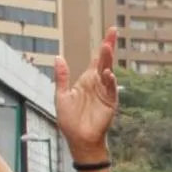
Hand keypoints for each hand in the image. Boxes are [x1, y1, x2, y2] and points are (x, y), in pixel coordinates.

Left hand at [55, 28, 117, 158]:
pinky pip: (111, 90)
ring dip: (108, 60)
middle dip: (109, 47)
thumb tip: (58, 57)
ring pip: (108, 72)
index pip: (96, 59)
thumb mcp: (61, 96)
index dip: (103, 46)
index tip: (110, 31)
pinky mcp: (110, 104)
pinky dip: (110, 82)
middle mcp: (98, 84)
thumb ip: (62, 77)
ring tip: (107, 48)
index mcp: (87, 81)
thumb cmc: (70, 121)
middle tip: (113, 32)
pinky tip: (108, 74)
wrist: (78, 139)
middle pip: (105, 61)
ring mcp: (105, 93)